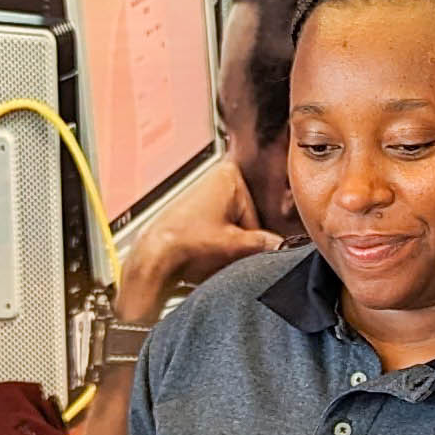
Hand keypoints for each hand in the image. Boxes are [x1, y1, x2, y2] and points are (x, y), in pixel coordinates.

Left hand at [115, 164, 285, 324]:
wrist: (152, 258)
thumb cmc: (181, 243)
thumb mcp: (234, 246)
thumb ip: (265, 245)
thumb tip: (282, 247)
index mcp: (229, 175)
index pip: (262, 214)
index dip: (258, 240)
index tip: (254, 254)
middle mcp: (216, 179)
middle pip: (248, 220)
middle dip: (243, 242)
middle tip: (229, 257)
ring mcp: (204, 195)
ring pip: (234, 227)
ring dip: (230, 246)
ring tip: (215, 257)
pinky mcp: (195, 212)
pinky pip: (219, 231)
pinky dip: (217, 246)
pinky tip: (207, 256)